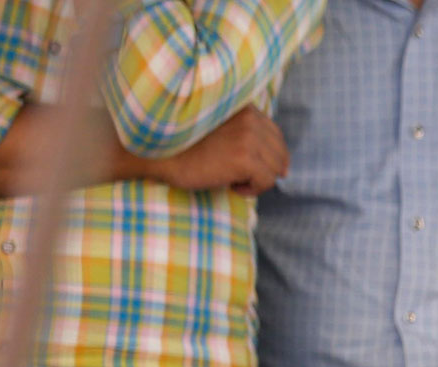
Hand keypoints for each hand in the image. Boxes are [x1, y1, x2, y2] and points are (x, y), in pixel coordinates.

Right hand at [135, 107, 288, 195]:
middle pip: (280, 152)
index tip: (254, 167)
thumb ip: (242, 130)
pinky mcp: (245, 158)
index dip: (270, 154)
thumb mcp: (216, 125)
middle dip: (266, 168)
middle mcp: (249, 117)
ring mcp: (248, 137)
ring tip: (234, 180)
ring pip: (276, 168)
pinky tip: (232, 186)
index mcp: (242, 106)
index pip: (274, 133)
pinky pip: (267, 181)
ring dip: (258, 179)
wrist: (157, 152)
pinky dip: (253, 189)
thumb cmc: (182, 143)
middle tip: (242, 177)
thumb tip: (280, 162)